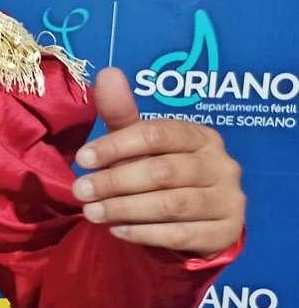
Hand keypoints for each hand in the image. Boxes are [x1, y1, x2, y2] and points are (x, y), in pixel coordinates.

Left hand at [71, 67, 243, 255]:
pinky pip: (182, 235)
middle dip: (115, 181)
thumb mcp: (141, 145)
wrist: (199, 221)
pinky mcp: (226, 233)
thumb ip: (122, 115)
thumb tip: (107, 72)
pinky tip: (117, 231)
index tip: (81, 159)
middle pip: (163, 171)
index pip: (157, 134)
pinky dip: (145, 233)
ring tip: (91, 213)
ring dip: (125, 209)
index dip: (116, 145)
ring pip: (172, 205)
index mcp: (201, 136)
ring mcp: (229, 200)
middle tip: (79, 191)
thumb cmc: (163, 174)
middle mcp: (222, 165)